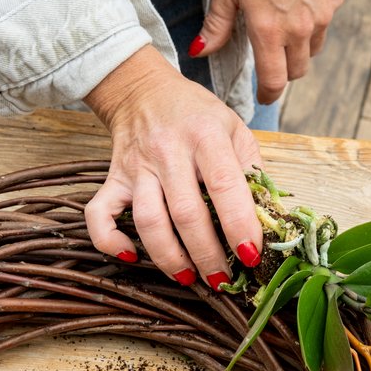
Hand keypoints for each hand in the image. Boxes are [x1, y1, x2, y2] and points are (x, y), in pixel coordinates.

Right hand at [83, 45, 263, 287]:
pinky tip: (130, 256)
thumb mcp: (235, 129)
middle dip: (207, 254)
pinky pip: (99, 214)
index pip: (225, 186)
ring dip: (169, 257)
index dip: (239, 225)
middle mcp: (169, 150)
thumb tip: (270, 220)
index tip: (252, 255)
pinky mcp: (112, 178)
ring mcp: (137, 166)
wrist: (143, 90)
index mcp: (206, 135)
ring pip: (148, 221)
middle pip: (186, 213)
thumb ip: (252, 171)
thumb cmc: (198, 115)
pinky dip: (110, 240)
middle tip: (223, 279)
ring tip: (188, 277)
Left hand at [193, 0, 346, 103]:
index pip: (274, 81)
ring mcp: (321, 16)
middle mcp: (299, 30)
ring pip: (312, 50)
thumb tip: (199, 51)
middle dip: (283, 71)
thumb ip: (217, 24)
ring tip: (286, 28)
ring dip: (300, 48)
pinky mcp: (335, 0)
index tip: (264, 97)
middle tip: (271, 59)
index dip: (269, 95)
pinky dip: (314, 21)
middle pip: (296, 71)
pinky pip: (325, 22)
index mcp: (269, 31)